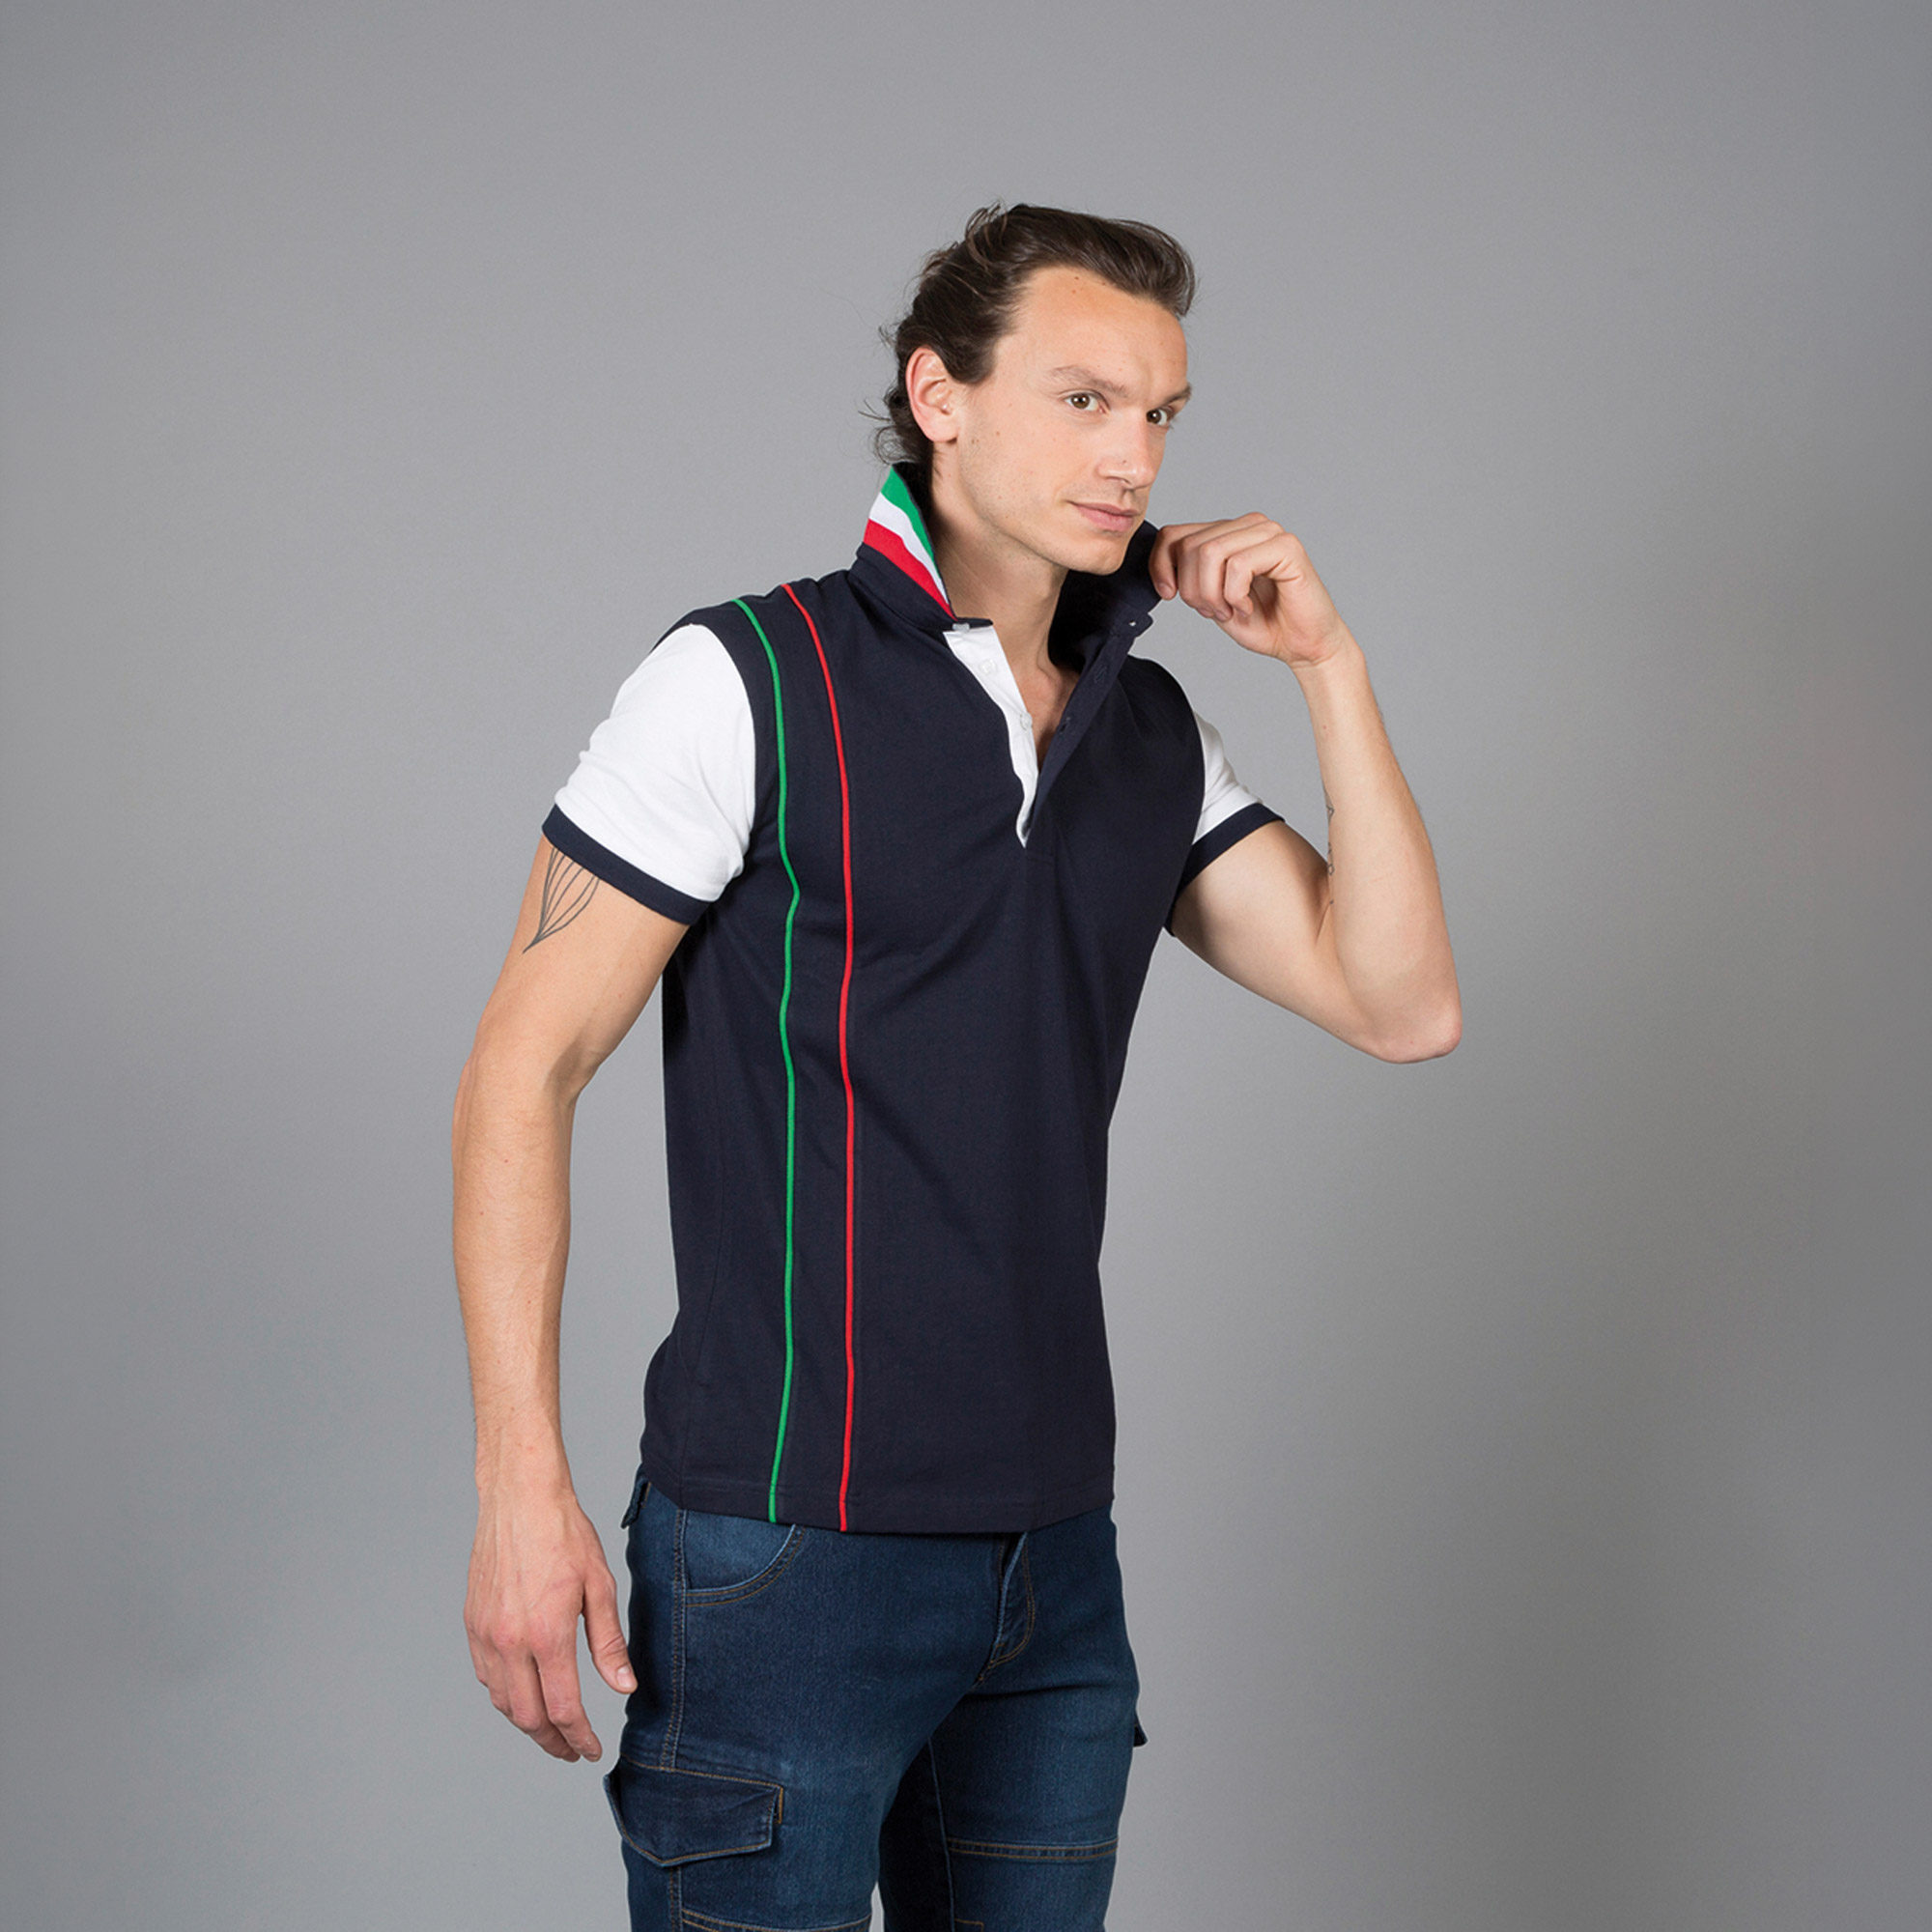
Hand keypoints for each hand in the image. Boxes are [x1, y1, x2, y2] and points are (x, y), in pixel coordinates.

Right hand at [464, 1480, 635, 1761]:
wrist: (519, 1498)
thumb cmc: (564, 1534)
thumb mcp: (600, 1585)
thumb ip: (608, 1643)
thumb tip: (623, 1687)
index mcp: (547, 1634)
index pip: (564, 1709)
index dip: (579, 1738)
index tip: (591, 1750)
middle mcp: (510, 1641)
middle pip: (528, 1717)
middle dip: (552, 1742)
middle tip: (571, 1750)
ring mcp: (486, 1634)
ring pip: (502, 1702)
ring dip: (527, 1723)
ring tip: (550, 1728)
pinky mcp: (472, 1623)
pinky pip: (486, 1676)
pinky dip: (505, 1695)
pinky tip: (523, 1693)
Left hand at [1150, 515, 1351, 669]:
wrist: (1302, 646)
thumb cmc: (1261, 622)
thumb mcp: (1210, 598)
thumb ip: (1189, 574)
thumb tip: (1156, 560)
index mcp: (1228, 532)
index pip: (1175, 534)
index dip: (1160, 565)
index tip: (1168, 595)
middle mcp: (1248, 525)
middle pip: (1190, 545)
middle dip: (1192, 589)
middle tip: (1213, 612)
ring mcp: (1269, 532)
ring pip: (1211, 552)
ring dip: (1212, 594)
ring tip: (1230, 611)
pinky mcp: (1286, 547)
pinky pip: (1238, 565)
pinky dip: (1235, 596)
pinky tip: (1249, 608)